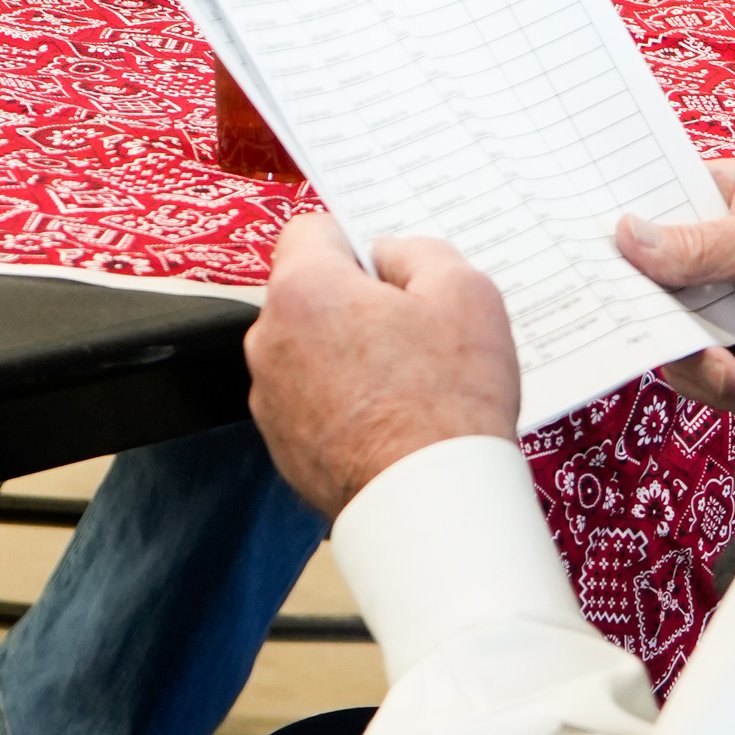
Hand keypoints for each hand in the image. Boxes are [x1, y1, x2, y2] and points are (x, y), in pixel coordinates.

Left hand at [248, 214, 521, 518]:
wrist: (431, 504)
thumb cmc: (449, 399)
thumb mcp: (465, 291)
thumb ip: (419, 250)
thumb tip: (389, 255)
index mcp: (304, 289)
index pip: (311, 230)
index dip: (356, 239)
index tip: (390, 267)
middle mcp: (269, 339)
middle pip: (309, 293)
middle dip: (354, 300)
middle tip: (413, 328)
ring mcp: (270, 398)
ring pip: (309, 348)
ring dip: (346, 352)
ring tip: (407, 381)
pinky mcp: (282, 445)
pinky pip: (310, 399)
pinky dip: (342, 401)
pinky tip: (389, 418)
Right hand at [615, 158, 734, 413]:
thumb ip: (705, 242)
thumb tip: (628, 235)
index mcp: (720, 200)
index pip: (653, 198)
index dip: (616, 212)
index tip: (582, 228)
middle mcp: (708, 256)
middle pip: (644, 271)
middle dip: (636, 293)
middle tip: (618, 302)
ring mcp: (713, 310)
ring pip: (660, 326)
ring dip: (679, 346)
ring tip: (713, 356)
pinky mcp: (726, 361)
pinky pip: (691, 374)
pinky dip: (708, 380)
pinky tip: (734, 376)